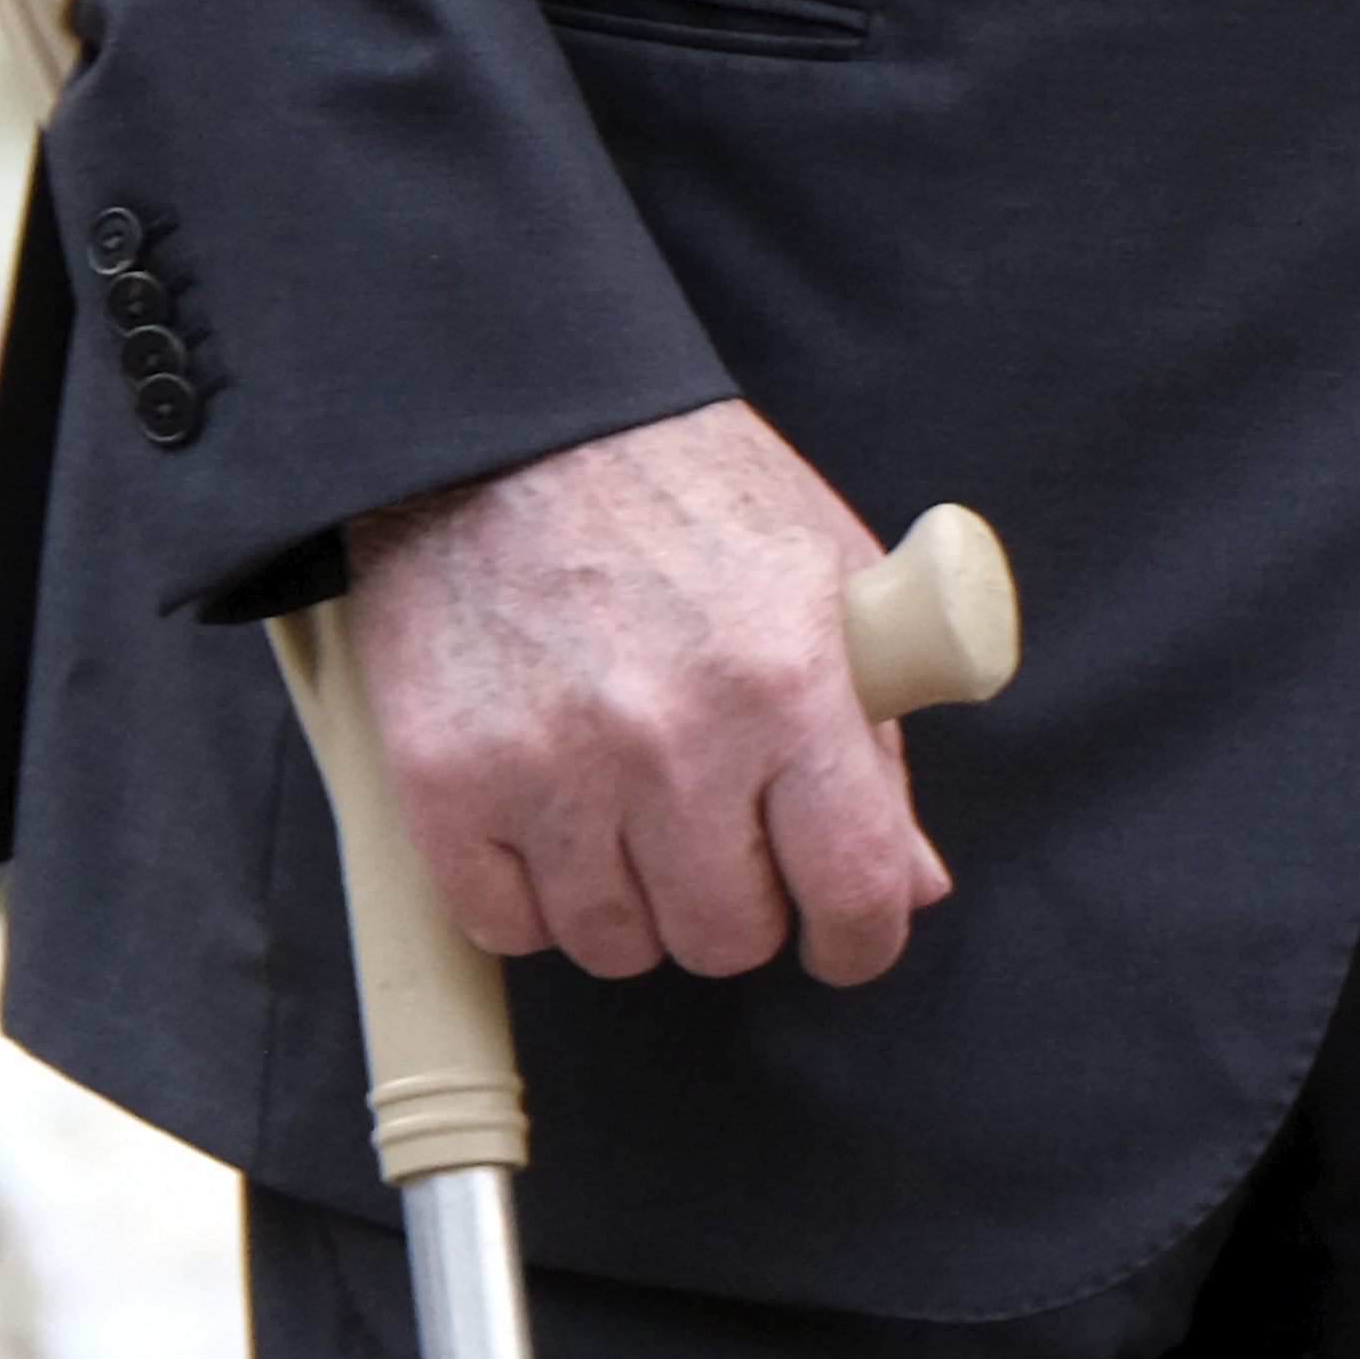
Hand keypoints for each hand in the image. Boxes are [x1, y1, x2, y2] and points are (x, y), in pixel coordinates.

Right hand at [346, 394, 952, 987]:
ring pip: (615, 942)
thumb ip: (877, 734)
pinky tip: (547, 812)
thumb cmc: (677, 483)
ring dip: (631, 899)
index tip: (843, 935)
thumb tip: (912, 883)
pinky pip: (506, 924)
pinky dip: (528, 892)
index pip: (855, 889)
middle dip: (737, 902)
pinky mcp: (447, 780)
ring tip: (626, 806)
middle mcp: (672, 735)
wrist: (510, 415)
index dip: (861, 937)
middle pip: (726, 938)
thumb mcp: (820, 569)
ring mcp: (550, 764)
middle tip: (717, 831)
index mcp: (787, 678)